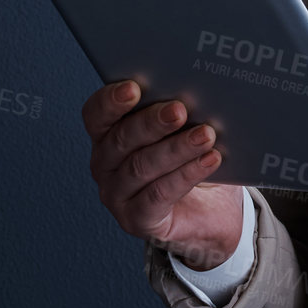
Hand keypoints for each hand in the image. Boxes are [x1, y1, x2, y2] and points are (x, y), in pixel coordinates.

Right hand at [82, 79, 244, 271]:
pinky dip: (186, 175)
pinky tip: (210, 160)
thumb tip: (197, 89)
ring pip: (141, 167)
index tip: (134, 88)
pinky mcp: (137, 219)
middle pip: (121, 139)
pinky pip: (159, 194)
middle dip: (152, 122)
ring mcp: (117, 195)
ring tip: (206, 135)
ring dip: (176, 148)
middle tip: (180, 109)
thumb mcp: (183, 130)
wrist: (210, 210)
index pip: (96, 115)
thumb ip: (178, 111)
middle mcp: (105, 165)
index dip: (111, 101)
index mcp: (108, 135)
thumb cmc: (191, 159)